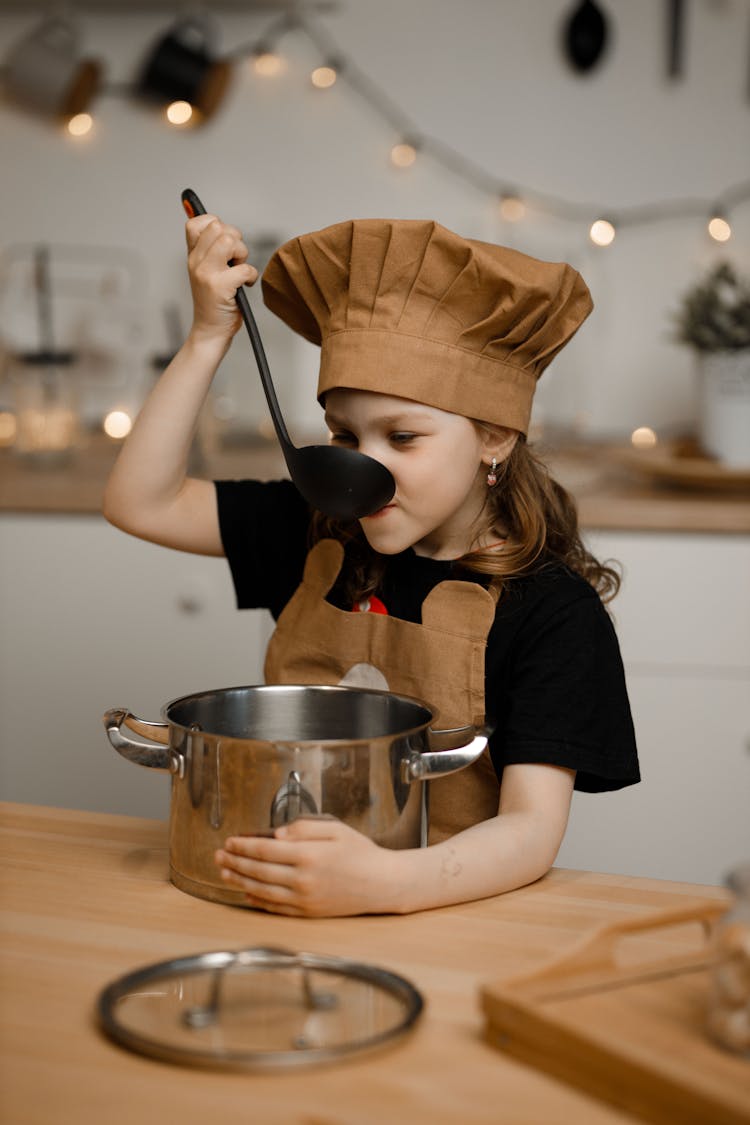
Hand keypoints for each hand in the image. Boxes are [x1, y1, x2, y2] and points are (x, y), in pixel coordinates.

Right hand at [185, 214, 257, 344]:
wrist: (210, 330)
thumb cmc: (213, 301)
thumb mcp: (205, 271)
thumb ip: (210, 248)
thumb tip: (218, 223)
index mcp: (192, 255)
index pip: (197, 222)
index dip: (216, 225)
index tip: (223, 243)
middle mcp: (196, 262)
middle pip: (219, 227)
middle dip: (235, 240)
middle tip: (234, 260)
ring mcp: (206, 273)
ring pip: (230, 241)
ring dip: (242, 255)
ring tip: (238, 270)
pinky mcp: (220, 287)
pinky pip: (245, 268)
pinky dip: (251, 276)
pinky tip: (244, 285)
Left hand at [214, 817, 401, 916]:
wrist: (382, 884)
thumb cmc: (361, 853)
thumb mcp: (335, 829)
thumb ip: (303, 829)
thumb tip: (275, 835)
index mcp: (308, 855)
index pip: (264, 849)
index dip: (243, 845)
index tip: (229, 841)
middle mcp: (302, 880)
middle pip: (258, 870)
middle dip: (235, 862)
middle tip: (219, 856)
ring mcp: (304, 900)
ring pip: (262, 891)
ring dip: (240, 881)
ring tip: (225, 873)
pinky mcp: (308, 913)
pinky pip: (275, 907)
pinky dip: (257, 900)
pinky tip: (246, 893)